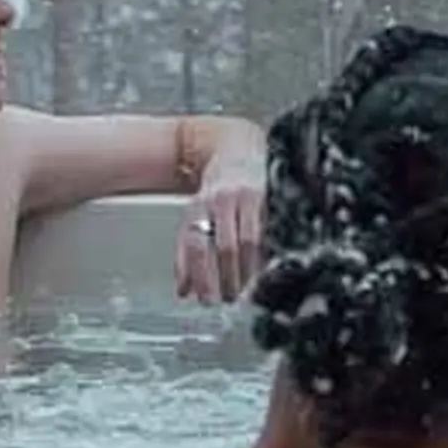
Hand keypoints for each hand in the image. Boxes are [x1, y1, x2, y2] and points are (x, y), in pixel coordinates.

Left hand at [175, 176, 265, 304]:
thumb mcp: (197, 215)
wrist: (239, 146)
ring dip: (240, 274)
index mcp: (196, 207)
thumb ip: (187, 252)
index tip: (200, 298)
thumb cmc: (218, 189)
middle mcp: (216, 202)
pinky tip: (258, 275)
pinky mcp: (263, 198)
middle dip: (219, 279)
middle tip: (220, 301)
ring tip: (239, 294)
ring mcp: (241, 198)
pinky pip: (262, 235)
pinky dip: (259, 259)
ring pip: (241, 245)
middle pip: (217, 248)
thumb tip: (183, 291)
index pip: (193, 245)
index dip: (196, 274)